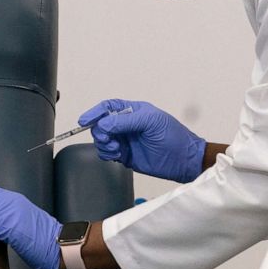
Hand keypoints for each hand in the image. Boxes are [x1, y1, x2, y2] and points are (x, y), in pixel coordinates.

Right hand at [79, 99, 206, 182]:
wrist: (183, 161)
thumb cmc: (173, 137)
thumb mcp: (151, 122)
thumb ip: (125, 121)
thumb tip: (103, 124)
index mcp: (133, 111)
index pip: (108, 107)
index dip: (95, 113)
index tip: (83, 120)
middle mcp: (127, 125)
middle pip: (101, 124)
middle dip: (100, 131)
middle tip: (108, 139)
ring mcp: (125, 140)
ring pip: (102, 139)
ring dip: (103, 144)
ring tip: (116, 149)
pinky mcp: (125, 155)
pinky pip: (107, 153)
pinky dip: (106, 154)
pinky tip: (116, 155)